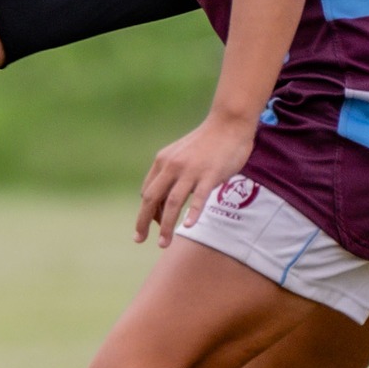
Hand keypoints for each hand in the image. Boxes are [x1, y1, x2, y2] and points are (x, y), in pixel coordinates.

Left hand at [136, 110, 258, 246]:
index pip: (148, 193)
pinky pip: (199, 197)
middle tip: (139, 240)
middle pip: (152, 199)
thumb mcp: (181, 155)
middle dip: (143, 222)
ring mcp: (191, 171)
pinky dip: (192, 213)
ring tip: (162, 244)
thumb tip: (165, 199)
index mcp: (163, 162)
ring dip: (165, 226)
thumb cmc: (207, 143)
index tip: (151, 225)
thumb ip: (171, 173)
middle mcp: (172, 166)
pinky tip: (188, 227)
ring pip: (172, 203)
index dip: (146, 212)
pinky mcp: (210, 174)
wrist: (229, 123)